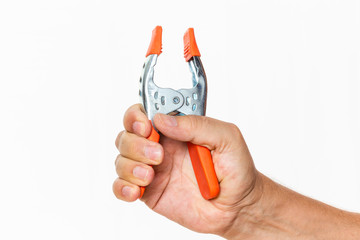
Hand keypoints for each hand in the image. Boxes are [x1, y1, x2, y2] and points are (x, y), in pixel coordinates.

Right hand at [113, 104, 261, 235]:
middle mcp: (161, 145)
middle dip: (135, 143)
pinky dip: (122, 187)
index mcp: (177, 129)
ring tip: (151, 176)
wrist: (238, 207)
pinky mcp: (149, 191)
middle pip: (128, 134)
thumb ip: (198, 125)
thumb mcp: (227, 138)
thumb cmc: (236, 170)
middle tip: (158, 154)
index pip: (146, 112)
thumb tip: (164, 120)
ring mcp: (153, 169)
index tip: (146, 125)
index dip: (138, 115)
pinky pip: (122, 186)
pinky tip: (136, 191)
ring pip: (122, 158)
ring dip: (130, 165)